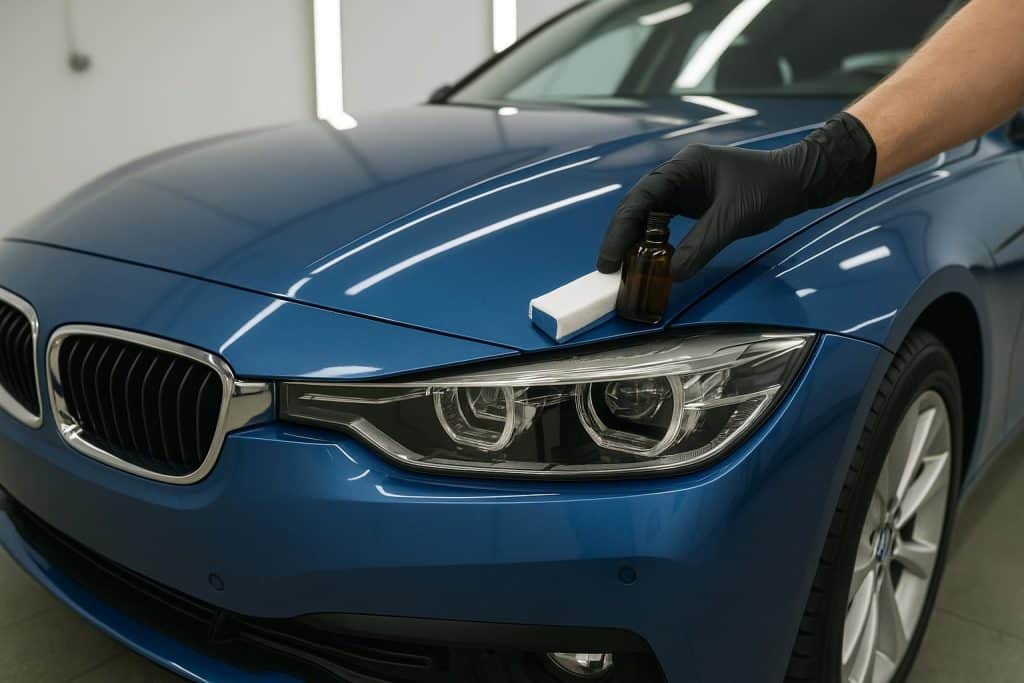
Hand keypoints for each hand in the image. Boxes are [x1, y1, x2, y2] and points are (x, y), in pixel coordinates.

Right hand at [597, 113, 876, 280]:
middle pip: (638, 208)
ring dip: (638, 243)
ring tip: (627, 269)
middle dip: (622, 238)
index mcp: (683, 167)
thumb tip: (672, 274)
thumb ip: (701, 244)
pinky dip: (657, 244)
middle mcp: (678, 175)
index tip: (610, 257)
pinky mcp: (694, 204)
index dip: (620, 229)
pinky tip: (654, 261)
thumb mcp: (734, 218)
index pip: (640, 198)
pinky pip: (666, 225)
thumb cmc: (769, 188)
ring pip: (649, 217)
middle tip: (610, 269)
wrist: (798, 181)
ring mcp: (684, 189)